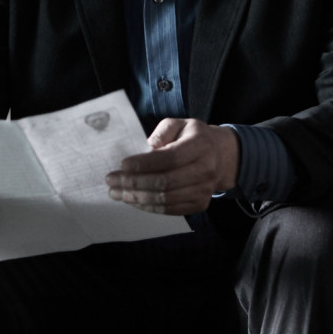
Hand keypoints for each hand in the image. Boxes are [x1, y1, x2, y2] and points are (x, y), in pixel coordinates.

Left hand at [105, 119, 239, 214]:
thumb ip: (163, 131)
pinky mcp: (199, 204)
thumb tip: (147, 147)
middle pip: (166, 182)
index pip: (170, 158)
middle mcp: (205, 170)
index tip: (123, 164)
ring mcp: (204, 190)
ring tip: (117, 192)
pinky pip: (170, 210)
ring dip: (137, 198)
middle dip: (134, 183)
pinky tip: (133, 200)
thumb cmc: (193, 138)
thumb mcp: (179, 124)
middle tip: (112, 180)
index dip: (144, 163)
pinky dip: (149, 207)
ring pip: (166, 199)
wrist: (220, 156)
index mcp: (200, 146)